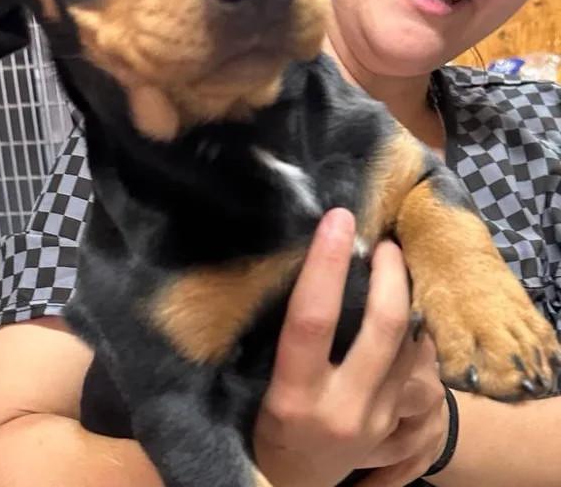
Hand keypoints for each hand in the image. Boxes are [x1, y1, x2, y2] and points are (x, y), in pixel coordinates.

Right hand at [254, 208, 446, 486]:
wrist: (293, 483)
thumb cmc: (260, 422)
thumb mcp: (255, 383)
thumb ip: (275, 335)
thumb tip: (288, 260)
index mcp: (294, 396)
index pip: (312, 320)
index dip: (326, 265)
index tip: (338, 218)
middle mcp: (344, 411)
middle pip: (382, 329)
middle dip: (389, 274)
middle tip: (385, 242)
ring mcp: (380, 424)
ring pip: (411, 348)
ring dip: (407, 300)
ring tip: (395, 267)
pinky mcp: (400, 431)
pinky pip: (422, 371)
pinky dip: (417, 335)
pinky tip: (407, 313)